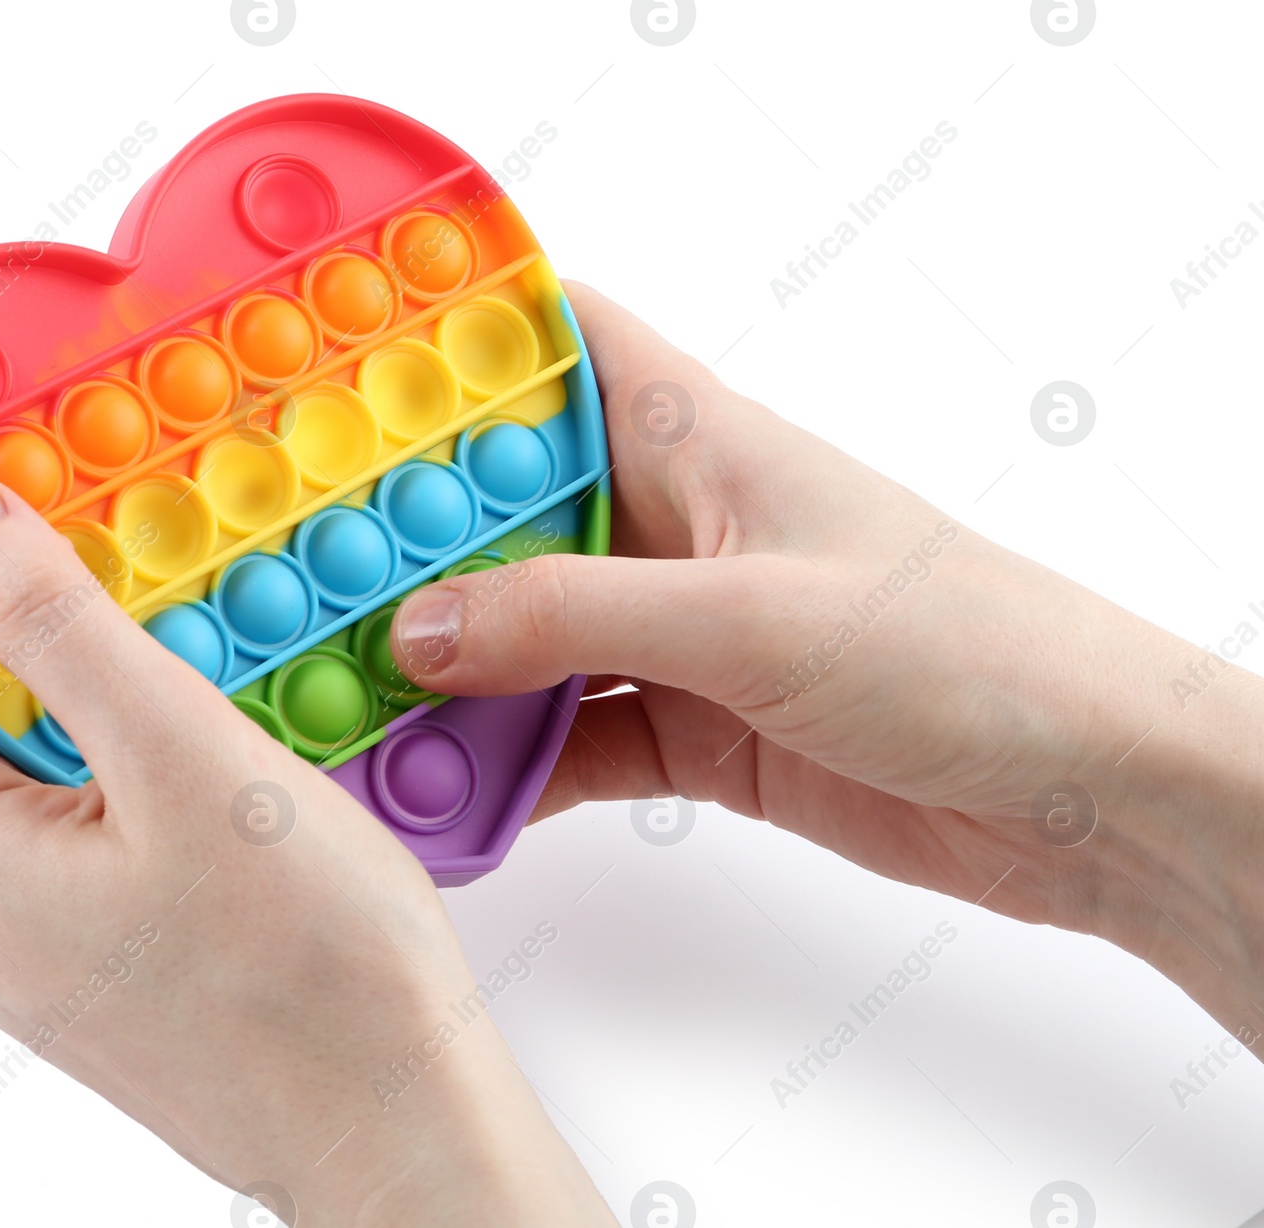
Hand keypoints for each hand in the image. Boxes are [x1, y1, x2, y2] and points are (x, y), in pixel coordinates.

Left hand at [0, 475, 616, 1224]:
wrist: (394, 1117)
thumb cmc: (309, 971)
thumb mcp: (180, 757)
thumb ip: (53, 628)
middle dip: (21, 626)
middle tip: (135, 583)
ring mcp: (31, 939)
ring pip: (20, 764)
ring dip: (91, 697)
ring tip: (200, 674)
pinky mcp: (99, 953)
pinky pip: (79, 823)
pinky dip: (129, 767)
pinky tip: (222, 765)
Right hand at [392, 282, 1263, 1051]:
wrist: (1081, 791)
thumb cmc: (964, 648)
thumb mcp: (750, 616)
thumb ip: (577, 618)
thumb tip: (425, 627)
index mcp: (697, 440)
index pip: (560, 346)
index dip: (455, 345)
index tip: (341, 381)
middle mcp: (674, 525)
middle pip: (510, 509)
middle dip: (413, 545)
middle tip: (302, 581)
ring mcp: (679, 630)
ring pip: (527, 633)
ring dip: (451, 672)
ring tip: (351, 704)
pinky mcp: (694, 724)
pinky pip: (571, 734)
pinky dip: (512, 764)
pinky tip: (451, 791)